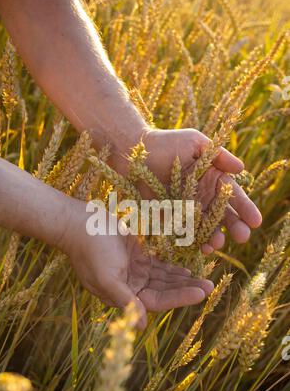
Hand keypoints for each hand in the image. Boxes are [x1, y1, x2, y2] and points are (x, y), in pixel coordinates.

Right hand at [61, 200, 213, 327]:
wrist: (79, 223)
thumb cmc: (90, 250)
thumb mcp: (106, 277)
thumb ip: (124, 300)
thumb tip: (141, 325)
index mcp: (123, 295)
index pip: (157, 301)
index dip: (180, 298)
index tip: (201, 293)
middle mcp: (130, 287)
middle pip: (164, 291)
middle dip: (186, 289)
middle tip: (210, 286)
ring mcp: (134, 271)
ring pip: (164, 278)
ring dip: (183, 279)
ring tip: (205, 279)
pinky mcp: (136, 256)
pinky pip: (158, 265)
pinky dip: (172, 268)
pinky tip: (187, 270)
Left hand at [141, 128, 261, 253]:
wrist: (135, 152)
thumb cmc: (167, 143)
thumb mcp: (195, 143)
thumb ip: (218, 155)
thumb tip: (241, 168)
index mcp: (213, 179)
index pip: (233, 196)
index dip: (246, 209)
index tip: (256, 221)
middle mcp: (203, 197)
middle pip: (223, 215)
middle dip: (234, 227)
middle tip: (242, 237)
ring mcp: (187, 209)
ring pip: (205, 227)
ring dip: (213, 237)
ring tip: (217, 244)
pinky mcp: (170, 218)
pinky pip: (183, 232)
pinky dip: (191, 241)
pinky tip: (199, 247)